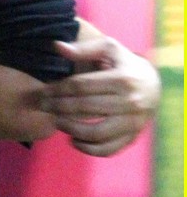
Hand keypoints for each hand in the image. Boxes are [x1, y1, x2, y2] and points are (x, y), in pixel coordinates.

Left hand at [38, 37, 161, 155]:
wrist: (154, 85)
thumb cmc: (124, 64)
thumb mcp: (109, 49)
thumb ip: (84, 48)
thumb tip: (58, 47)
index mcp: (123, 78)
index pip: (82, 86)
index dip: (58, 89)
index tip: (42, 91)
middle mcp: (130, 102)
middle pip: (85, 108)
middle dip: (58, 107)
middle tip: (42, 106)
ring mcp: (133, 122)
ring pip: (96, 132)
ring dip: (71, 129)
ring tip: (56, 121)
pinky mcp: (132, 137)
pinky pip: (108, 149)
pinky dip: (88, 149)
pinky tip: (73, 139)